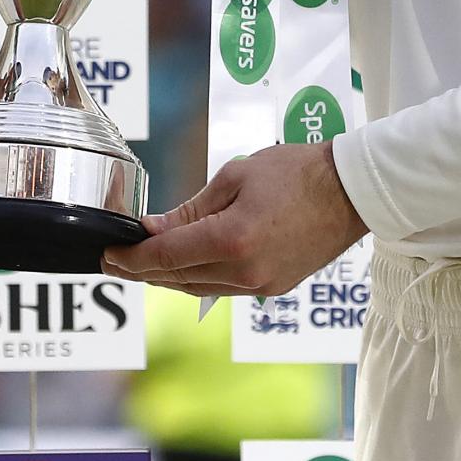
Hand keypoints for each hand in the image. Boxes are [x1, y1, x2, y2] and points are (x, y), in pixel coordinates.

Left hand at [101, 142, 367, 296]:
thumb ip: (190, 210)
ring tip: (143, 265)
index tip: (107, 255)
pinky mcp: (274, 288)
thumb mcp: (235, 177)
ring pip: (199, 288)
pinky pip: (224, 288)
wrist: (352, 191)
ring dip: (168, 278)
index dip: (130, 259)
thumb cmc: (296, 172)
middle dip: (142, 271)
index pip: (165, 257)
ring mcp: (262, 285)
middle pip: (177, 279)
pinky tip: (185, 266)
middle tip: (115, 260)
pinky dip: (198, 278)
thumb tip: (151, 229)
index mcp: (232, 240)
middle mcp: (245, 272)